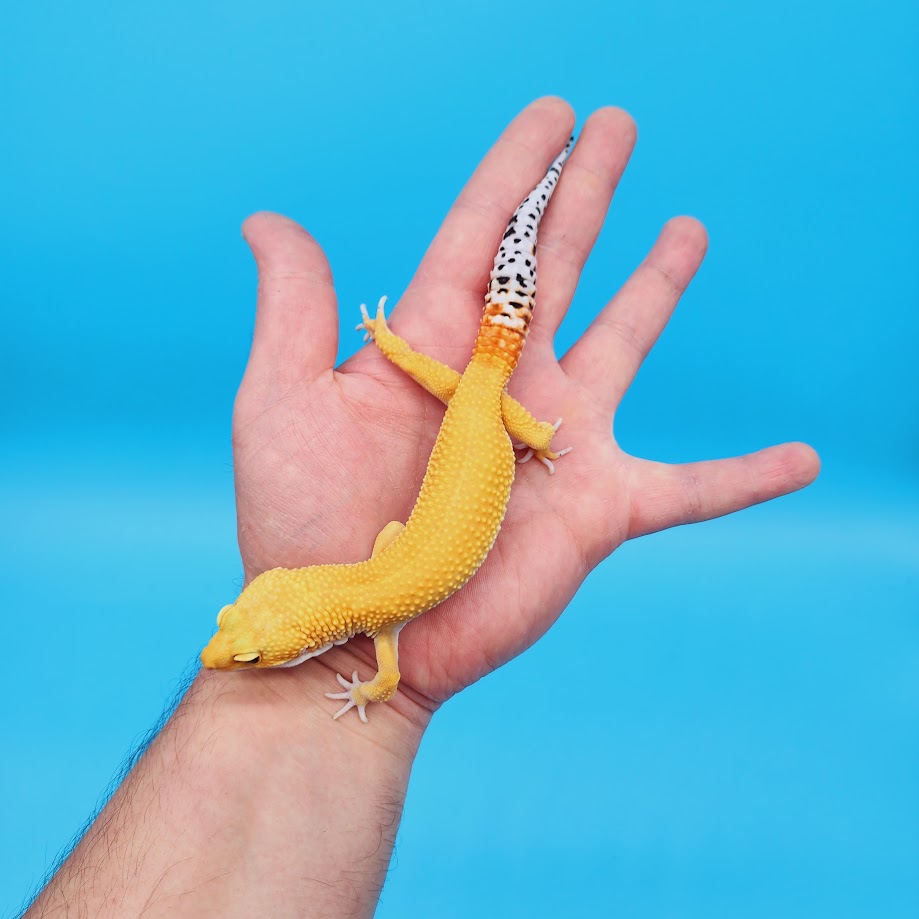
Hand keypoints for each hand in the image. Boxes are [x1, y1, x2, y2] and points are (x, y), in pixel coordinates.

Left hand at [231, 98, 818, 721]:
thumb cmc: (302, 528)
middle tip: (616, 128)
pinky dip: (745, 477)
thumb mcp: (284, 406)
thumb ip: (296, 309)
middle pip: (553, 266)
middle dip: (584, 195)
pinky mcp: (596, 511)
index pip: (483, 237)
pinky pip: (690, 490)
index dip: (517, 174)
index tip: (553, 118)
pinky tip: (800, 458)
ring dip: (655, 287)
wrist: (351, 635)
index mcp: (432, 350)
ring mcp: (556, 443)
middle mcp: (501, 384)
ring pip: (622, 344)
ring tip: (687, 228)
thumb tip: (266, 219)